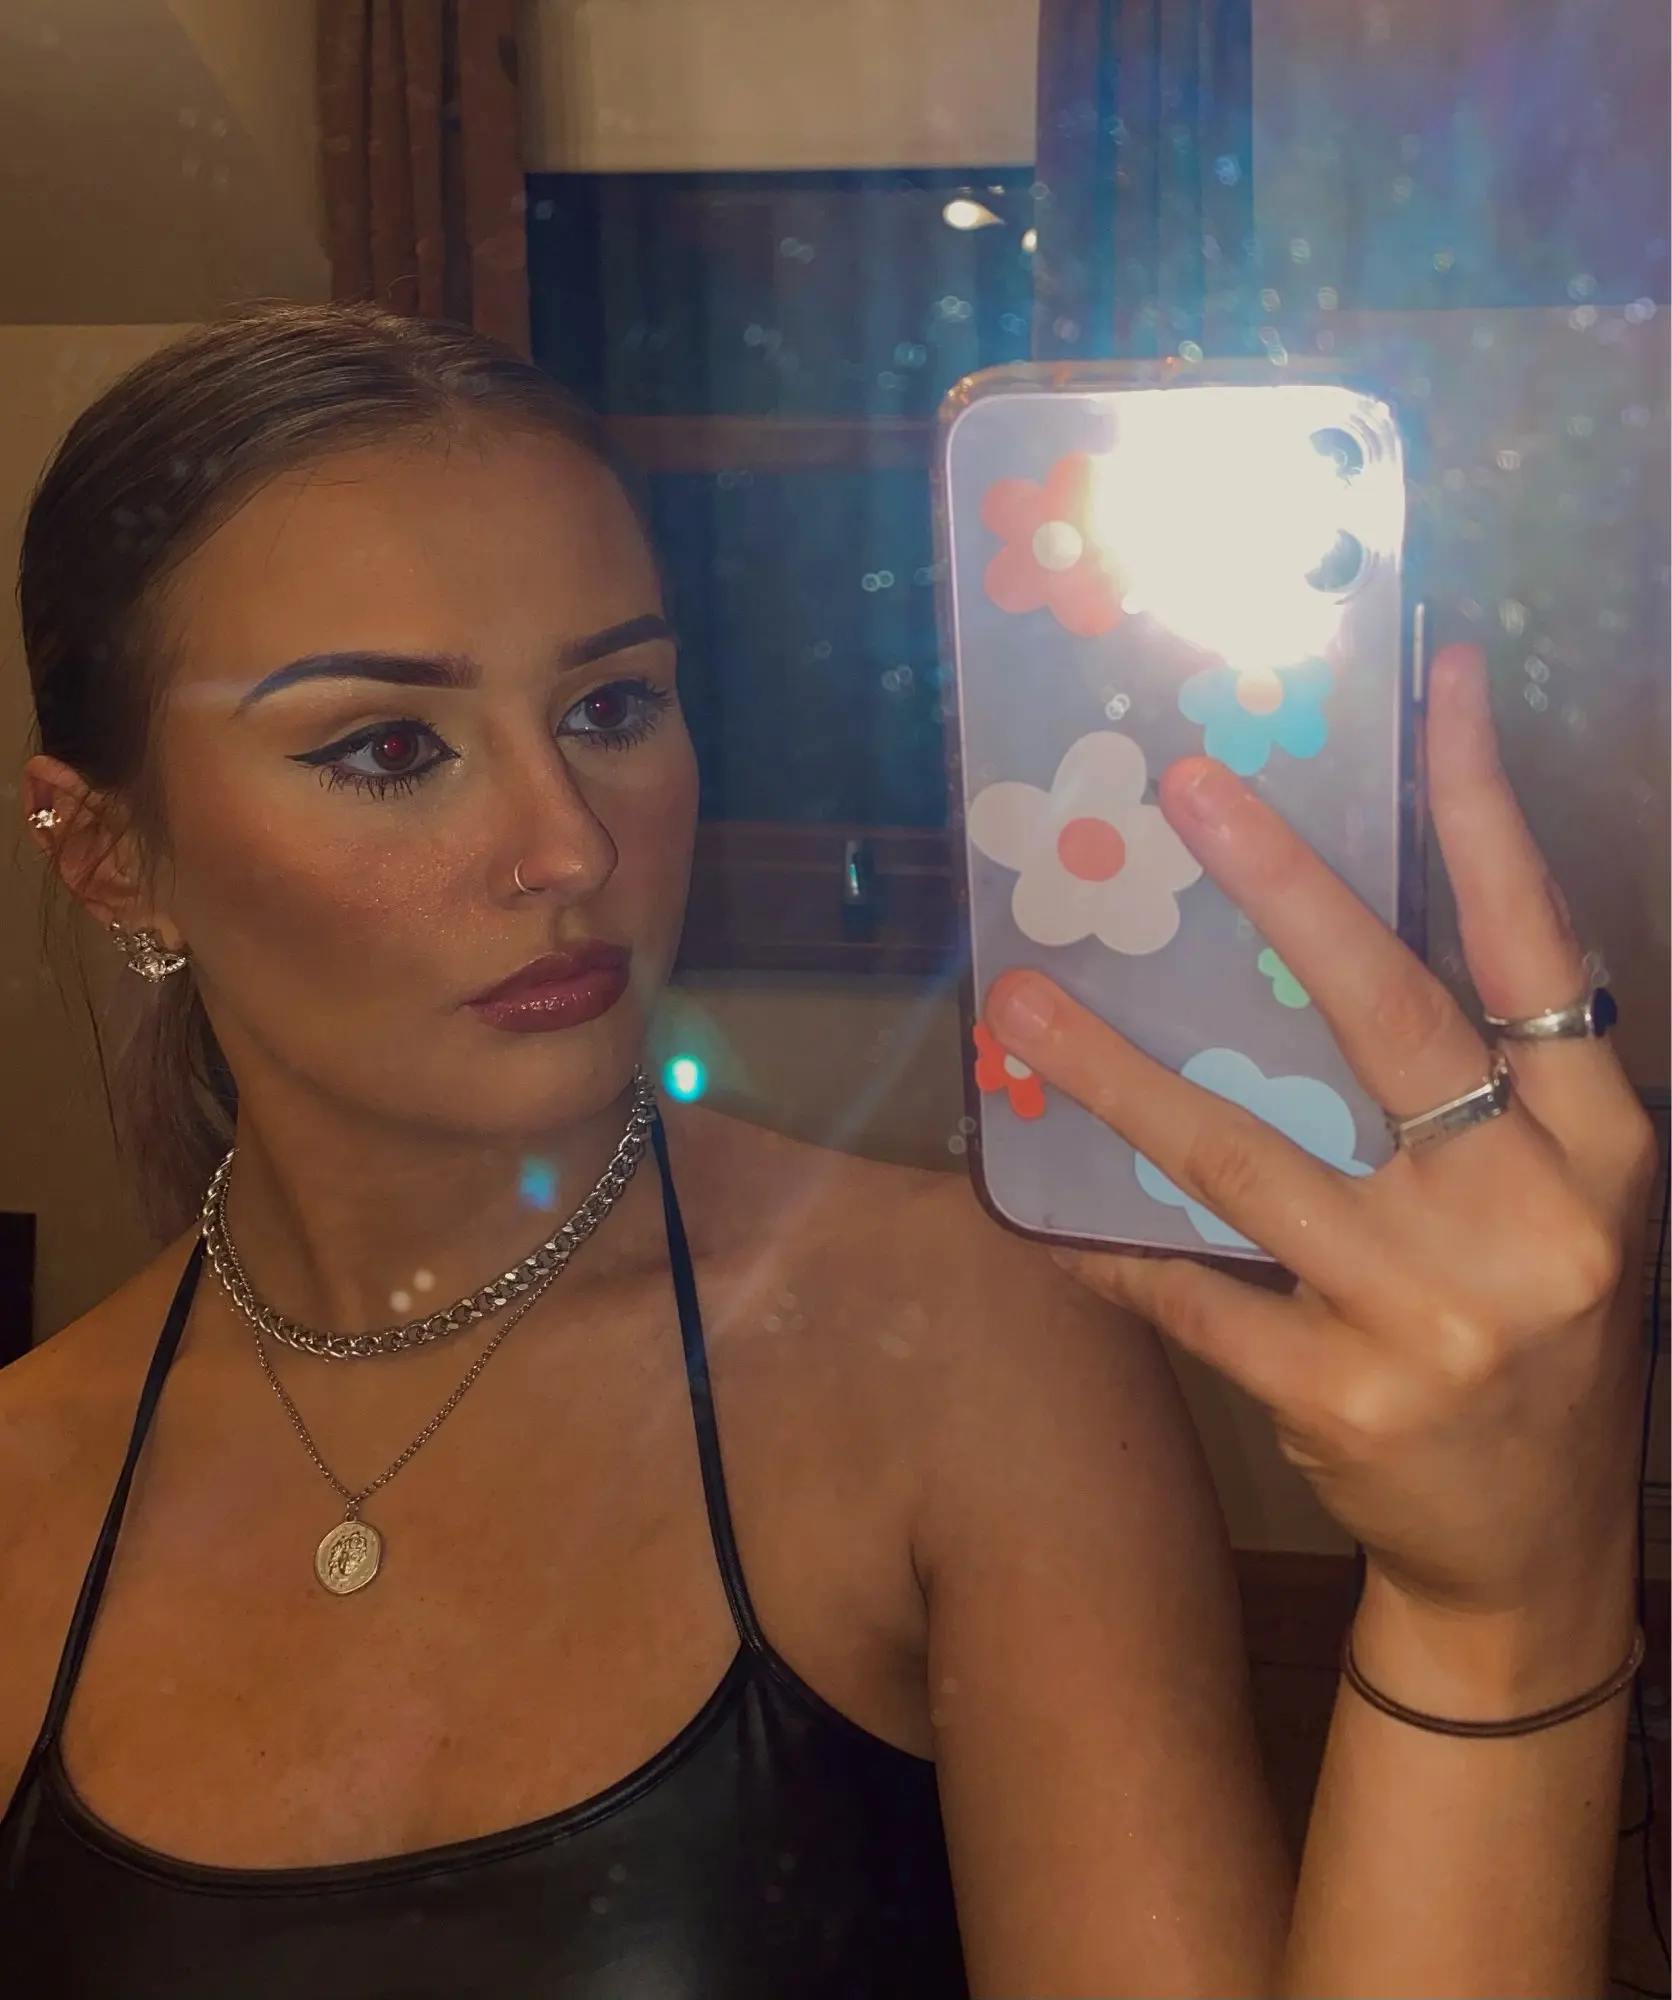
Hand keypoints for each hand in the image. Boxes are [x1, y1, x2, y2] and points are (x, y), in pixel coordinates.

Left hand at [985, 647, 1654, 1679]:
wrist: (1532, 1555)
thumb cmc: (1539, 1341)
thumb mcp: (1557, 1203)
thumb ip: (1490, 1087)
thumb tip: (1339, 927)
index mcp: (1604, 1149)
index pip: (1540, 949)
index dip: (1489, 814)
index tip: (1438, 687)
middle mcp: (1533, 1217)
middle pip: (1395, 1019)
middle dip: (1291, 890)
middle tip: (1187, 791)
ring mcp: (1434, 1312)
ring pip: (1248, 1158)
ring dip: (1119, 1073)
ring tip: (1019, 1001)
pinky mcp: (1341, 1396)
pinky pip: (1195, 1299)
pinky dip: (1112, 1256)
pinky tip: (1036, 1219)